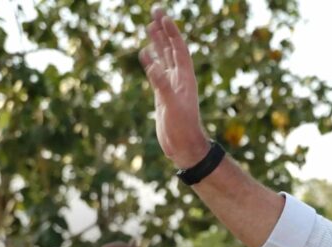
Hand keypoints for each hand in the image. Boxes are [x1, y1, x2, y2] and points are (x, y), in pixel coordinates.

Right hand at [140, 8, 209, 167]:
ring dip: (158, 42)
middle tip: (155, 11)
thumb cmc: (182, 128)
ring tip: (150, 26)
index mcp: (186, 78)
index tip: (163, 16)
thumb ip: (162, 85)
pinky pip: (157, 72)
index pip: (179, 49)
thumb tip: (152, 64)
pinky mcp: (163, 95)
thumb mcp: (172, 106)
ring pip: (164, 58)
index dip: (172, 32)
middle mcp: (180, 79)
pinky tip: (146, 53)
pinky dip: (151, 61)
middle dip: (164, 30)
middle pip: (172, 49)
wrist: (184, 147)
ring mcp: (172, 86)